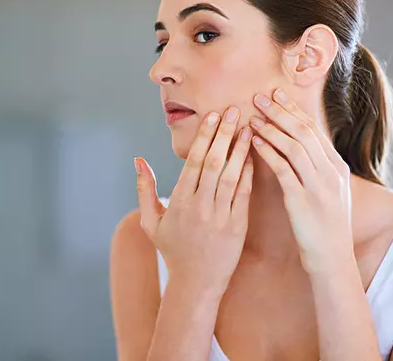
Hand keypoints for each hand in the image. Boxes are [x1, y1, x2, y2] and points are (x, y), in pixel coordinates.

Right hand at [135, 107, 253, 293]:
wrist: (196, 282)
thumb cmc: (172, 249)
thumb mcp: (149, 221)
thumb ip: (144, 189)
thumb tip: (138, 160)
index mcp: (179, 201)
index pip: (194, 162)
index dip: (205, 137)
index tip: (213, 116)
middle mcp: (199, 206)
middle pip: (214, 163)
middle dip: (224, 134)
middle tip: (234, 111)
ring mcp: (220, 216)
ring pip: (231, 175)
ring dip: (240, 149)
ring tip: (248, 127)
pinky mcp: (237, 226)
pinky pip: (244, 194)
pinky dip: (248, 173)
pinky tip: (253, 155)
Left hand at [249, 88, 352, 273]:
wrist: (333, 260)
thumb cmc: (325, 228)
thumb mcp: (329, 193)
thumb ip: (317, 169)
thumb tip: (301, 147)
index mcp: (337, 167)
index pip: (313, 129)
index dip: (293, 110)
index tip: (276, 94)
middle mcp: (330, 172)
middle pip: (304, 132)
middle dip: (280, 111)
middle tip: (259, 96)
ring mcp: (318, 185)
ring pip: (294, 146)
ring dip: (271, 128)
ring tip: (252, 116)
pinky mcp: (303, 200)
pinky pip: (284, 169)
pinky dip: (268, 152)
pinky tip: (254, 142)